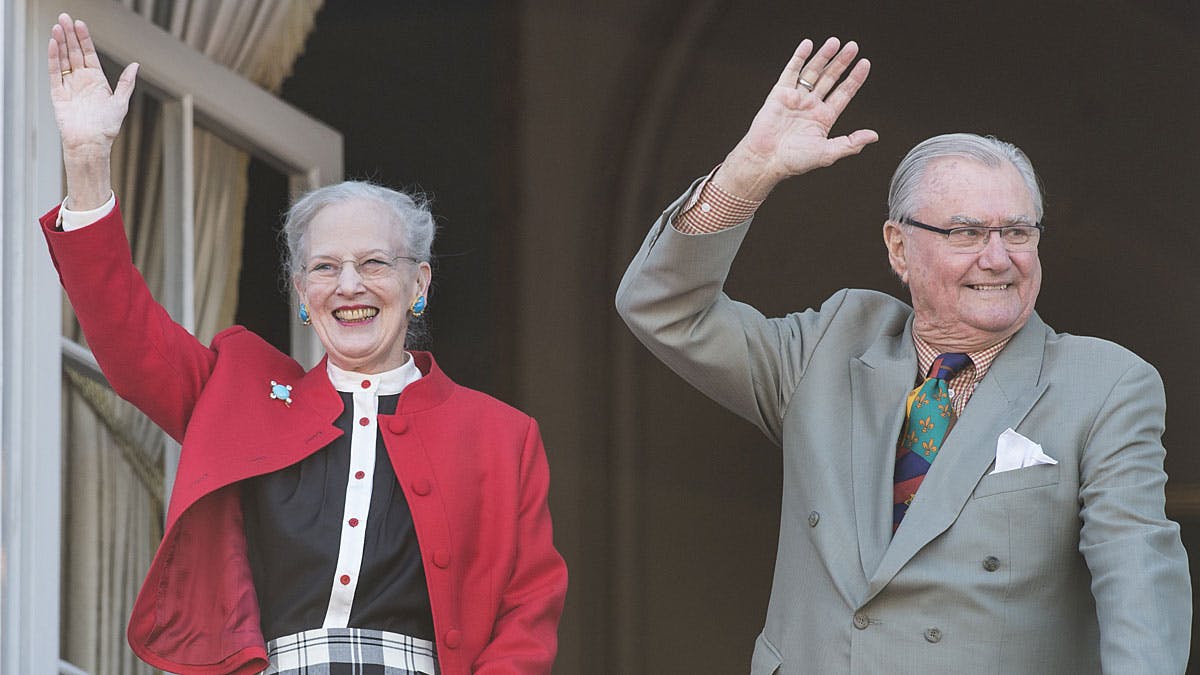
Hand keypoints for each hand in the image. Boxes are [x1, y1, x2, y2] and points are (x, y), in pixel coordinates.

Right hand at [48, 13, 137, 208]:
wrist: (91, 143)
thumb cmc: (107, 127)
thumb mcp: (121, 103)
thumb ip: (126, 83)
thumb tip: (135, 65)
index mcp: (97, 80)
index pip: (89, 54)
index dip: (84, 39)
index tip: (80, 24)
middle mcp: (82, 80)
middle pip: (73, 52)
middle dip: (70, 35)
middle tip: (64, 17)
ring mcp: (69, 86)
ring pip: (63, 59)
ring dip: (60, 43)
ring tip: (57, 27)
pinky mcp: (58, 93)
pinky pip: (54, 73)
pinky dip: (53, 58)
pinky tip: (53, 44)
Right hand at [715, 38, 877, 200]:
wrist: (766, 159)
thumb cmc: (794, 161)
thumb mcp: (828, 153)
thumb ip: (851, 143)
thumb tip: (874, 136)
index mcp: (823, 118)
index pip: (844, 93)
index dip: (855, 78)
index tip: (864, 64)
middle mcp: (810, 106)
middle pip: (830, 78)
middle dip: (842, 62)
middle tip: (852, 47)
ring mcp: (795, 98)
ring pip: (812, 72)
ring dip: (824, 56)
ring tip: (835, 42)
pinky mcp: (779, 94)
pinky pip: (791, 71)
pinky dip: (799, 57)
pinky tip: (808, 45)